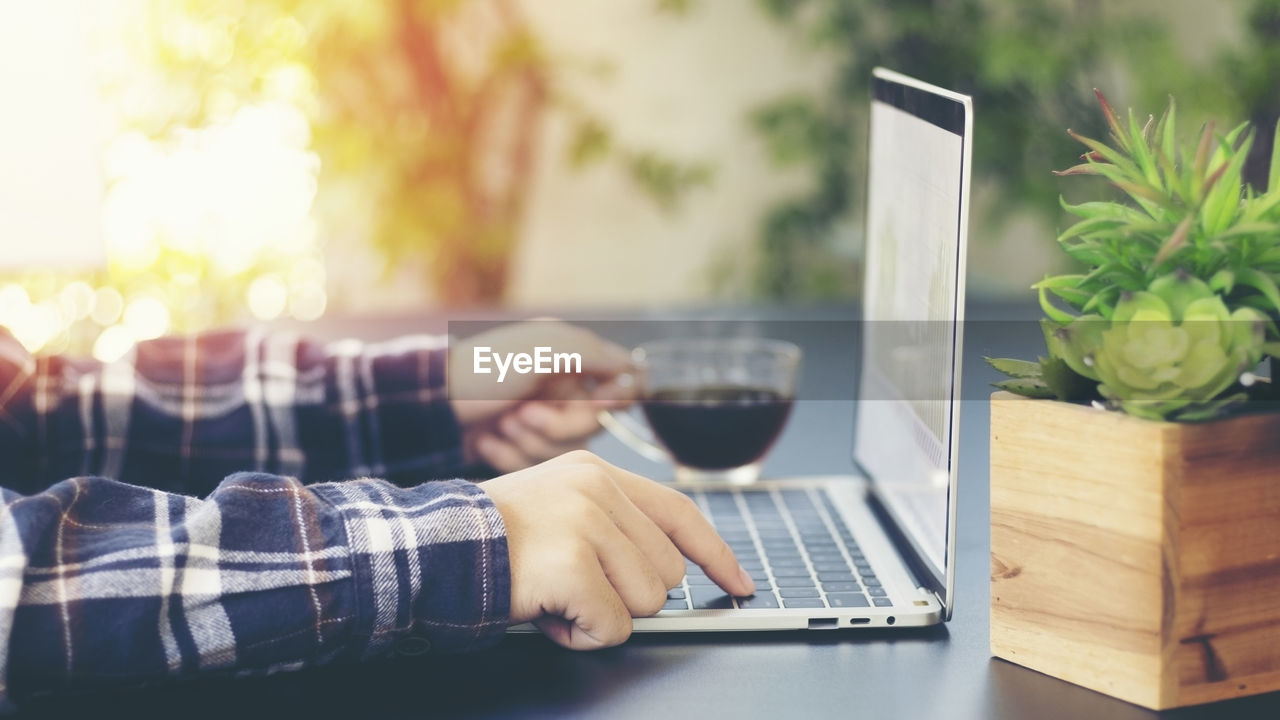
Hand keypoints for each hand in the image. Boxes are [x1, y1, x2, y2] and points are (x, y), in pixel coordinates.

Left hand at [450, 322, 634, 472]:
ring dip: (529, 441)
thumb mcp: (540, 347)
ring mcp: (544, 421)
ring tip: (501, 424)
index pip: (623, 386)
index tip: (585, 400)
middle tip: (521, 411)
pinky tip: (488, 440)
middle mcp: (565, 390)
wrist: (430, 404)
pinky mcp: (523, 450)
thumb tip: (637, 370)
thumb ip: (593, 353)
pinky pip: (539, 468)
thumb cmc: (482, 368)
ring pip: (568, 453)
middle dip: (554, 425)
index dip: (607, 400)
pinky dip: (510, 455)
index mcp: (575, 360)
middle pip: (594, 427)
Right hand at [482, 450, 754, 649]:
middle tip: (571, 585)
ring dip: (602, 615)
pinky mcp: (573, 564)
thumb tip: (665, 573)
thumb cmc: (493, 543)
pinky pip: (614, 627)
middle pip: (667, 572)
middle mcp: (597, 490)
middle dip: (626, 595)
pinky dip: (581, 634)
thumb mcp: (558, 511)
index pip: (680, 512)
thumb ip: (611, 525)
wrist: (433, 551)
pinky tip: (546, 611)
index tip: (739, 583)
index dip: (716, 554)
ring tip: (554, 594)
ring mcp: (586, 524)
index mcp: (597, 472)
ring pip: (648, 602)